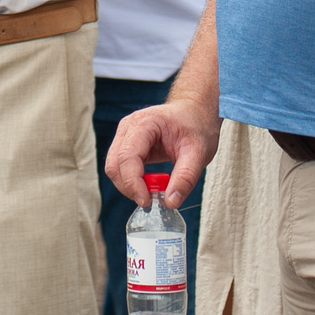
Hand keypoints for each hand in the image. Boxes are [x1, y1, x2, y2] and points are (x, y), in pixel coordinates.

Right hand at [105, 97, 219, 209]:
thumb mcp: (199, 153)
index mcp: (144, 123)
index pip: (127, 157)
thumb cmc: (197, 126)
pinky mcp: (127, 145)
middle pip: (115, 164)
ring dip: (130, 186)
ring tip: (155, 191)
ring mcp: (125, 136)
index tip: (147, 202)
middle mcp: (128, 128)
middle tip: (152, 201)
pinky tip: (151, 183)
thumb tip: (171, 202)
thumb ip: (185, 178)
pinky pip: (121, 168)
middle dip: (130, 187)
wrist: (195, 112)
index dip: (133, 183)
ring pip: (114, 168)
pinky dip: (133, 181)